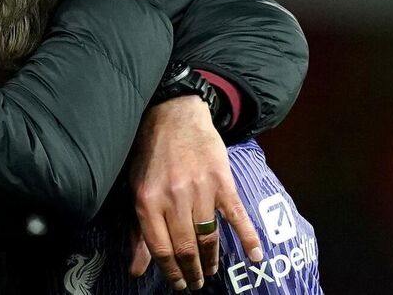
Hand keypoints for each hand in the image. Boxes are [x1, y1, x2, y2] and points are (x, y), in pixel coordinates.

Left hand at [127, 96, 261, 290]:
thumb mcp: (136, 188)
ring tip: (211, 271)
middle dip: (192, 271)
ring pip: (208, 236)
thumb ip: (138, 230)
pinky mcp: (222, 181)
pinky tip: (255, 256)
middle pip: (186, 247)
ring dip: (211, 259)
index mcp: (147, 200)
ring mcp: (200, 189)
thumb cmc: (151, 153)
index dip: (171, 271)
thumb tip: (137, 270)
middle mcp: (173, 197)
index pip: (161, 248)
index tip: (179, 283)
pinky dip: (248, 237)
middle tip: (196, 283)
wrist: (175, 114)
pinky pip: (237, 215)